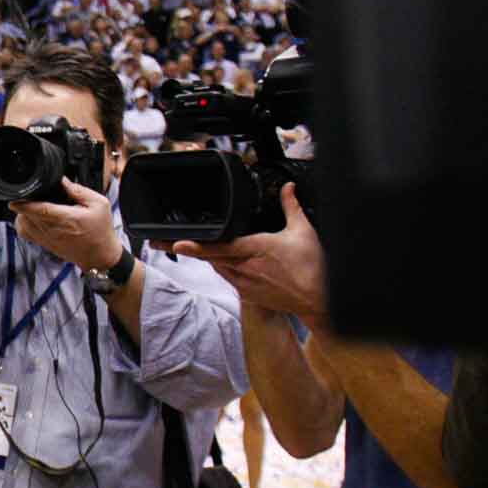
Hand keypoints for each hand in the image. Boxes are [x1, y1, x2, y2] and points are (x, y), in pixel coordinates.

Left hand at [10, 177, 121, 271]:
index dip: (25, 204)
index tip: (16, 197)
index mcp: (67, 218)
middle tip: (28, 196)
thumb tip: (62, 180)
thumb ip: (79, 191)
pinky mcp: (45, 244)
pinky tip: (29, 217)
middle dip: (23, 205)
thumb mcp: (99, 204)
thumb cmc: (101, 230)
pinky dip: (22, 224)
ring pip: (23, 225)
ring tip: (29, 205)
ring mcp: (47, 239)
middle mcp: (54, 230)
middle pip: (27, 216)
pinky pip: (25, 234)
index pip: (40, 210)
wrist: (100, 256)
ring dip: (22, 214)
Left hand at [171, 182, 325, 321]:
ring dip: (208, 256)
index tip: (177, 244)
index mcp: (257, 249)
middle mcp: (246, 267)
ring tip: (197, 246)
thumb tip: (288, 187)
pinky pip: (226, 276)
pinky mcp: (246, 293)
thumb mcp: (303, 231)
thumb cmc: (313, 268)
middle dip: (193, 249)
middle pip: (210, 257)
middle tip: (169, 242)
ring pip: (216, 266)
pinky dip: (220, 266)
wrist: (318, 300)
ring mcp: (244, 282)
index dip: (197, 246)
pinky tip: (221, 260)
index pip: (220, 247)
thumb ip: (291, 206)